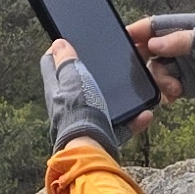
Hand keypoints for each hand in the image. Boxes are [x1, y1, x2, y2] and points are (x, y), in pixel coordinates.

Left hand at [39, 41, 149, 156]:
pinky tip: (144, 115)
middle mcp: (66, 107)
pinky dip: (131, 121)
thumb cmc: (81, 112)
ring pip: (99, 105)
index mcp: (57, 89)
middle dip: (92, 76)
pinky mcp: (99, 136)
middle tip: (107, 65)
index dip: (60, 51)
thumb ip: (67, 61)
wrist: (91, 150)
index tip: (73, 43)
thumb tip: (58, 43)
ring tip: (131, 92)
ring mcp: (83, 122)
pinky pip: (118, 126)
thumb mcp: (74, 79)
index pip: (50, 64)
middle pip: (76, 85)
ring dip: (115, 100)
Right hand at [128, 13, 194, 107]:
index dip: (138, 32)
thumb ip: (184, 41)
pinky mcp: (191, 85)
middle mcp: (184, 43)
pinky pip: (169, 87)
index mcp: (189, 26)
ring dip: (160, 80)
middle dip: (145, 62)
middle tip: (142, 75)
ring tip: (173, 91)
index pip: (156, 25)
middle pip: (152, 50)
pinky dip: (166, 92)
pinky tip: (172, 98)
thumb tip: (152, 44)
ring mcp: (187, 64)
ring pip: (158, 71)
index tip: (121, 41)